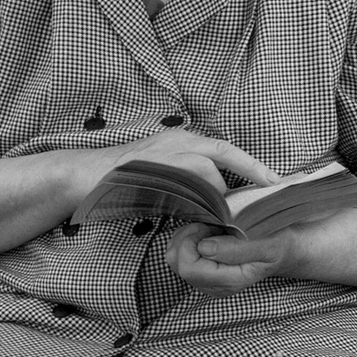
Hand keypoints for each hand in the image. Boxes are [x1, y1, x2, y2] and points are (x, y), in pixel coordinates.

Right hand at [65, 129, 277, 227]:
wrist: (82, 177)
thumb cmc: (119, 181)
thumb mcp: (160, 173)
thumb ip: (187, 181)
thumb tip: (215, 201)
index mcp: (180, 139)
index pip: (223, 149)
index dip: (249, 164)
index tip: (272, 179)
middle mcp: (176, 140)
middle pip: (223, 152)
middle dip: (251, 170)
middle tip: (273, 187)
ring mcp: (163, 152)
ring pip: (206, 171)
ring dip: (218, 196)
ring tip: (225, 216)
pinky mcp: (152, 169)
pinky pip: (185, 186)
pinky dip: (198, 202)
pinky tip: (203, 217)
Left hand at [169, 221, 295, 291]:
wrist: (284, 248)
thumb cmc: (278, 243)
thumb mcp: (266, 243)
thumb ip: (236, 249)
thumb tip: (204, 249)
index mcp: (229, 281)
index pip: (188, 268)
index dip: (191, 242)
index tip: (210, 227)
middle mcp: (214, 285)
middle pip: (176, 263)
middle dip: (188, 238)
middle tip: (210, 226)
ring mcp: (206, 280)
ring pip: (174, 258)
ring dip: (188, 237)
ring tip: (212, 229)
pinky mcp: (202, 272)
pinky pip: (179, 255)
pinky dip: (189, 238)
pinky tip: (208, 233)